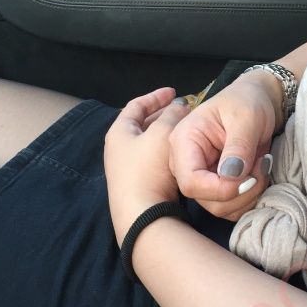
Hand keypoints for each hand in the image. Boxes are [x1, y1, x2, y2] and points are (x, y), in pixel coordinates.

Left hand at [104, 87, 191, 244]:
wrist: (141, 215)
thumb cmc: (148, 170)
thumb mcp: (162, 134)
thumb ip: (172, 115)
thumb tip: (180, 104)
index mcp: (119, 132)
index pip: (136, 106)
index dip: (156, 97)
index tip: (173, 91)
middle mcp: (119, 149)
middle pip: (142, 124)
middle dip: (163, 115)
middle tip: (184, 111)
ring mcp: (127, 168)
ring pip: (150, 143)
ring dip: (168, 134)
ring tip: (187, 130)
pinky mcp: (139, 184)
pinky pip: (155, 160)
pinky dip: (168, 152)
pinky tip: (183, 154)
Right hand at [168, 74, 277, 220]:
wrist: (255, 100)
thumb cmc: (247, 101)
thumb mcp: (247, 117)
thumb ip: (239, 145)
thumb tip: (230, 176)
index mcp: (184, 141)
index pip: (190, 182)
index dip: (220, 189)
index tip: (248, 177)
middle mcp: (185, 162)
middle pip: (205, 199)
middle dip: (239, 191)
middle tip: (261, 166)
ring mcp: (199, 176)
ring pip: (219, 208)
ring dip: (247, 194)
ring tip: (261, 166)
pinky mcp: (213, 185)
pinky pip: (230, 207)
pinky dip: (248, 197)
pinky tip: (257, 175)